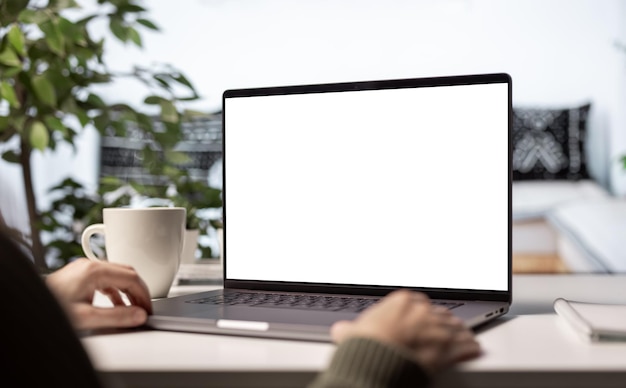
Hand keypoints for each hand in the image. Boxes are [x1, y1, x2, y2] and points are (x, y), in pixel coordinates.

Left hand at [45, 258, 152, 330]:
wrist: (27, 308)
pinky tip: (116, 303)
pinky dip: (115, 290)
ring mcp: (83, 268)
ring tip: (132, 308)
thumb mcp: (86, 318)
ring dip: (127, 290)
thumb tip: (138, 315)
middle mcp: (89, 265)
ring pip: (116, 274)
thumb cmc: (49, 310)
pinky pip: (104, 278)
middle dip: (138, 291)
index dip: (144, 294)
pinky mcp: (78, 275)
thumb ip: (116, 317)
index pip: (131, 278)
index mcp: (94, 271)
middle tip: (144, 308)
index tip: (147, 309)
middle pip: (126, 272)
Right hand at [330, 290, 480, 374]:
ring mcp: (438, 329)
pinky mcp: (449, 348)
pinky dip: (470, 348)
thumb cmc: (365, 347)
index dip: (420, 312)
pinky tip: (473, 349)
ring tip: (464, 336)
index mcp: (401, 301)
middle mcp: (423, 311)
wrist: (376, 363)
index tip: (419, 318)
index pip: (416, 301)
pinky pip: (466, 346)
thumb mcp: (352, 333)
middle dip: (441, 321)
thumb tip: (341, 330)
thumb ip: (350, 328)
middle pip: (438, 313)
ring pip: (455, 327)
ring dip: (459, 333)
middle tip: (441, 328)